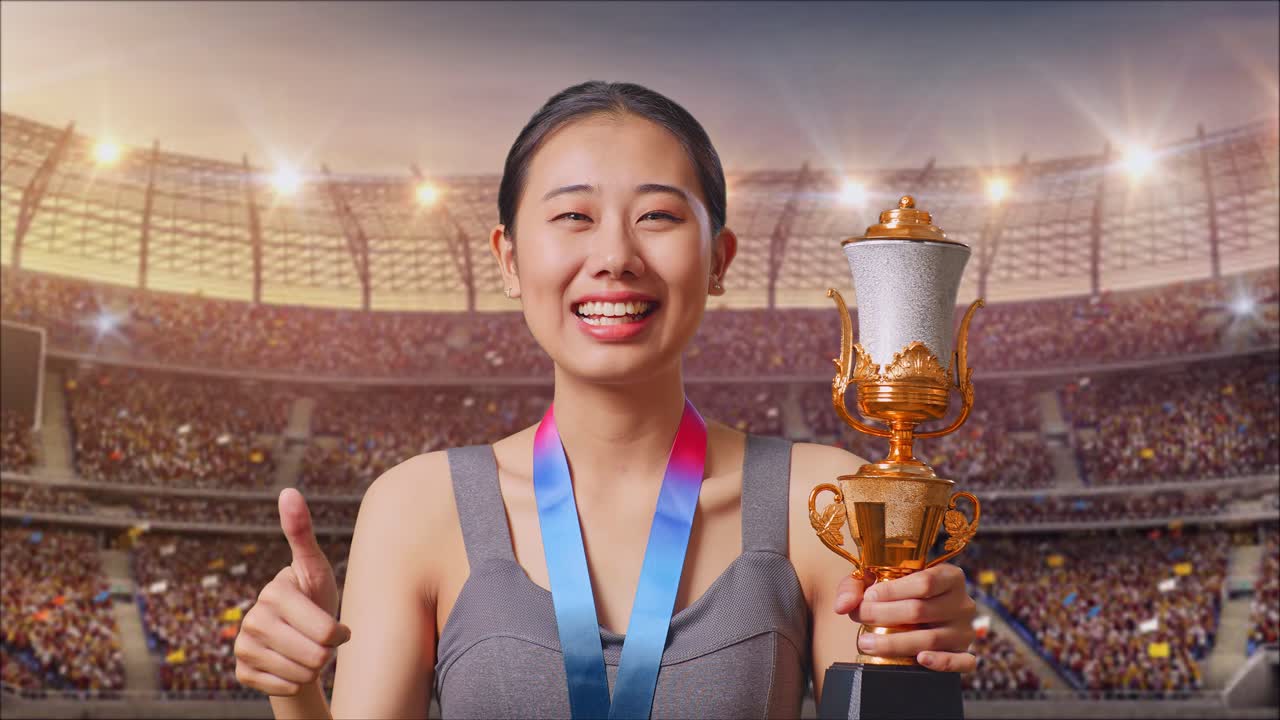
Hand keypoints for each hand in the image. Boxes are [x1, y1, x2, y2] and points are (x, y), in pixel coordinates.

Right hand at [234, 488, 350, 695]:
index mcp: (274, 592)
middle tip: (319, 640)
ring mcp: (243, 646)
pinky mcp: (241, 671)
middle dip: (326, 653)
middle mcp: (252, 618)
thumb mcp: (315, 568)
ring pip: (301, 675)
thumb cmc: (313, 597)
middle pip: (315, 657)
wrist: (297, 636)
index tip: (335, 626)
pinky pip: (285, 688)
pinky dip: (295, 682)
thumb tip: (288, 490)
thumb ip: (302, 532)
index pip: (325, 633)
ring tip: (305, 650)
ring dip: (312, 668)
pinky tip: (289, 665)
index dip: (338, 634)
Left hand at [832, 563, 977, 672]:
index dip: (892, 591)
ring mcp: (965, 630)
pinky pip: (962, 662)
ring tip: (866, 643)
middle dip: (883, 615)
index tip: (868, 597)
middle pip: (921, 610)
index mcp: (949, 576)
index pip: (924, 582)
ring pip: (932, 639)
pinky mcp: (966, 653)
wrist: (921, 609)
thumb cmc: (899, 592)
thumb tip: (842, 606)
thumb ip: (855, 586)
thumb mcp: (878, 579)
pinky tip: (920, 659)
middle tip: (858, 617)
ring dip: (895, 643)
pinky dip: (942, 663)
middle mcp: (962, 603)